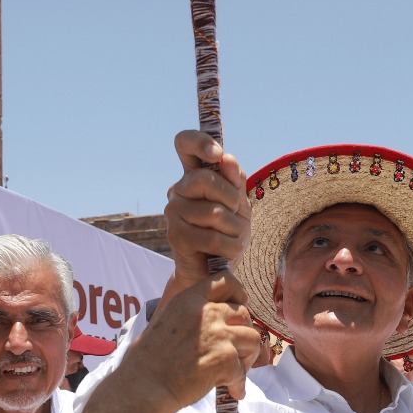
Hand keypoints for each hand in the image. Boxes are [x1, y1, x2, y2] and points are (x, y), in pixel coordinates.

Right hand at [125, 270, 259, 409]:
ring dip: (247, 358)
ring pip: (253, 340)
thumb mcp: (165, 321)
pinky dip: (239, 384)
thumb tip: (214, 320)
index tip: (238, 309)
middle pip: (244, 315)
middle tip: (236, 352)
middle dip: (243, 334)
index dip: (238, 294)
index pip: (226, 281)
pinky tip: (231, 391)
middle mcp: (207, 313)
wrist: (144, 386)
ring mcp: (219, 336)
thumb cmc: (147, 360)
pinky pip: (243, 370)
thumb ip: (191, 315)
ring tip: (235, 372)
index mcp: (190, 300)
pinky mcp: (225, 360)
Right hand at [163, 130, 248, 295]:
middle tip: (235, 211)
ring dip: (234, 228)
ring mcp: (173, 213)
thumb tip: (227, 158)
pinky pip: (212, 237)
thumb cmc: (228, 234)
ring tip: (233, 237)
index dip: (199, 142)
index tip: (217, 154)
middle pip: (203, 178)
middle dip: (230, 196)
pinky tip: (229, 250)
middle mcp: (178, 191)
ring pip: (213, 212)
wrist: (216, 271)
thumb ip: (235, 181)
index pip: (184, 143)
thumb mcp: (239, 204)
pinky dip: (230, 246)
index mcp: (193, 176)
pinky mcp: (176, 236)